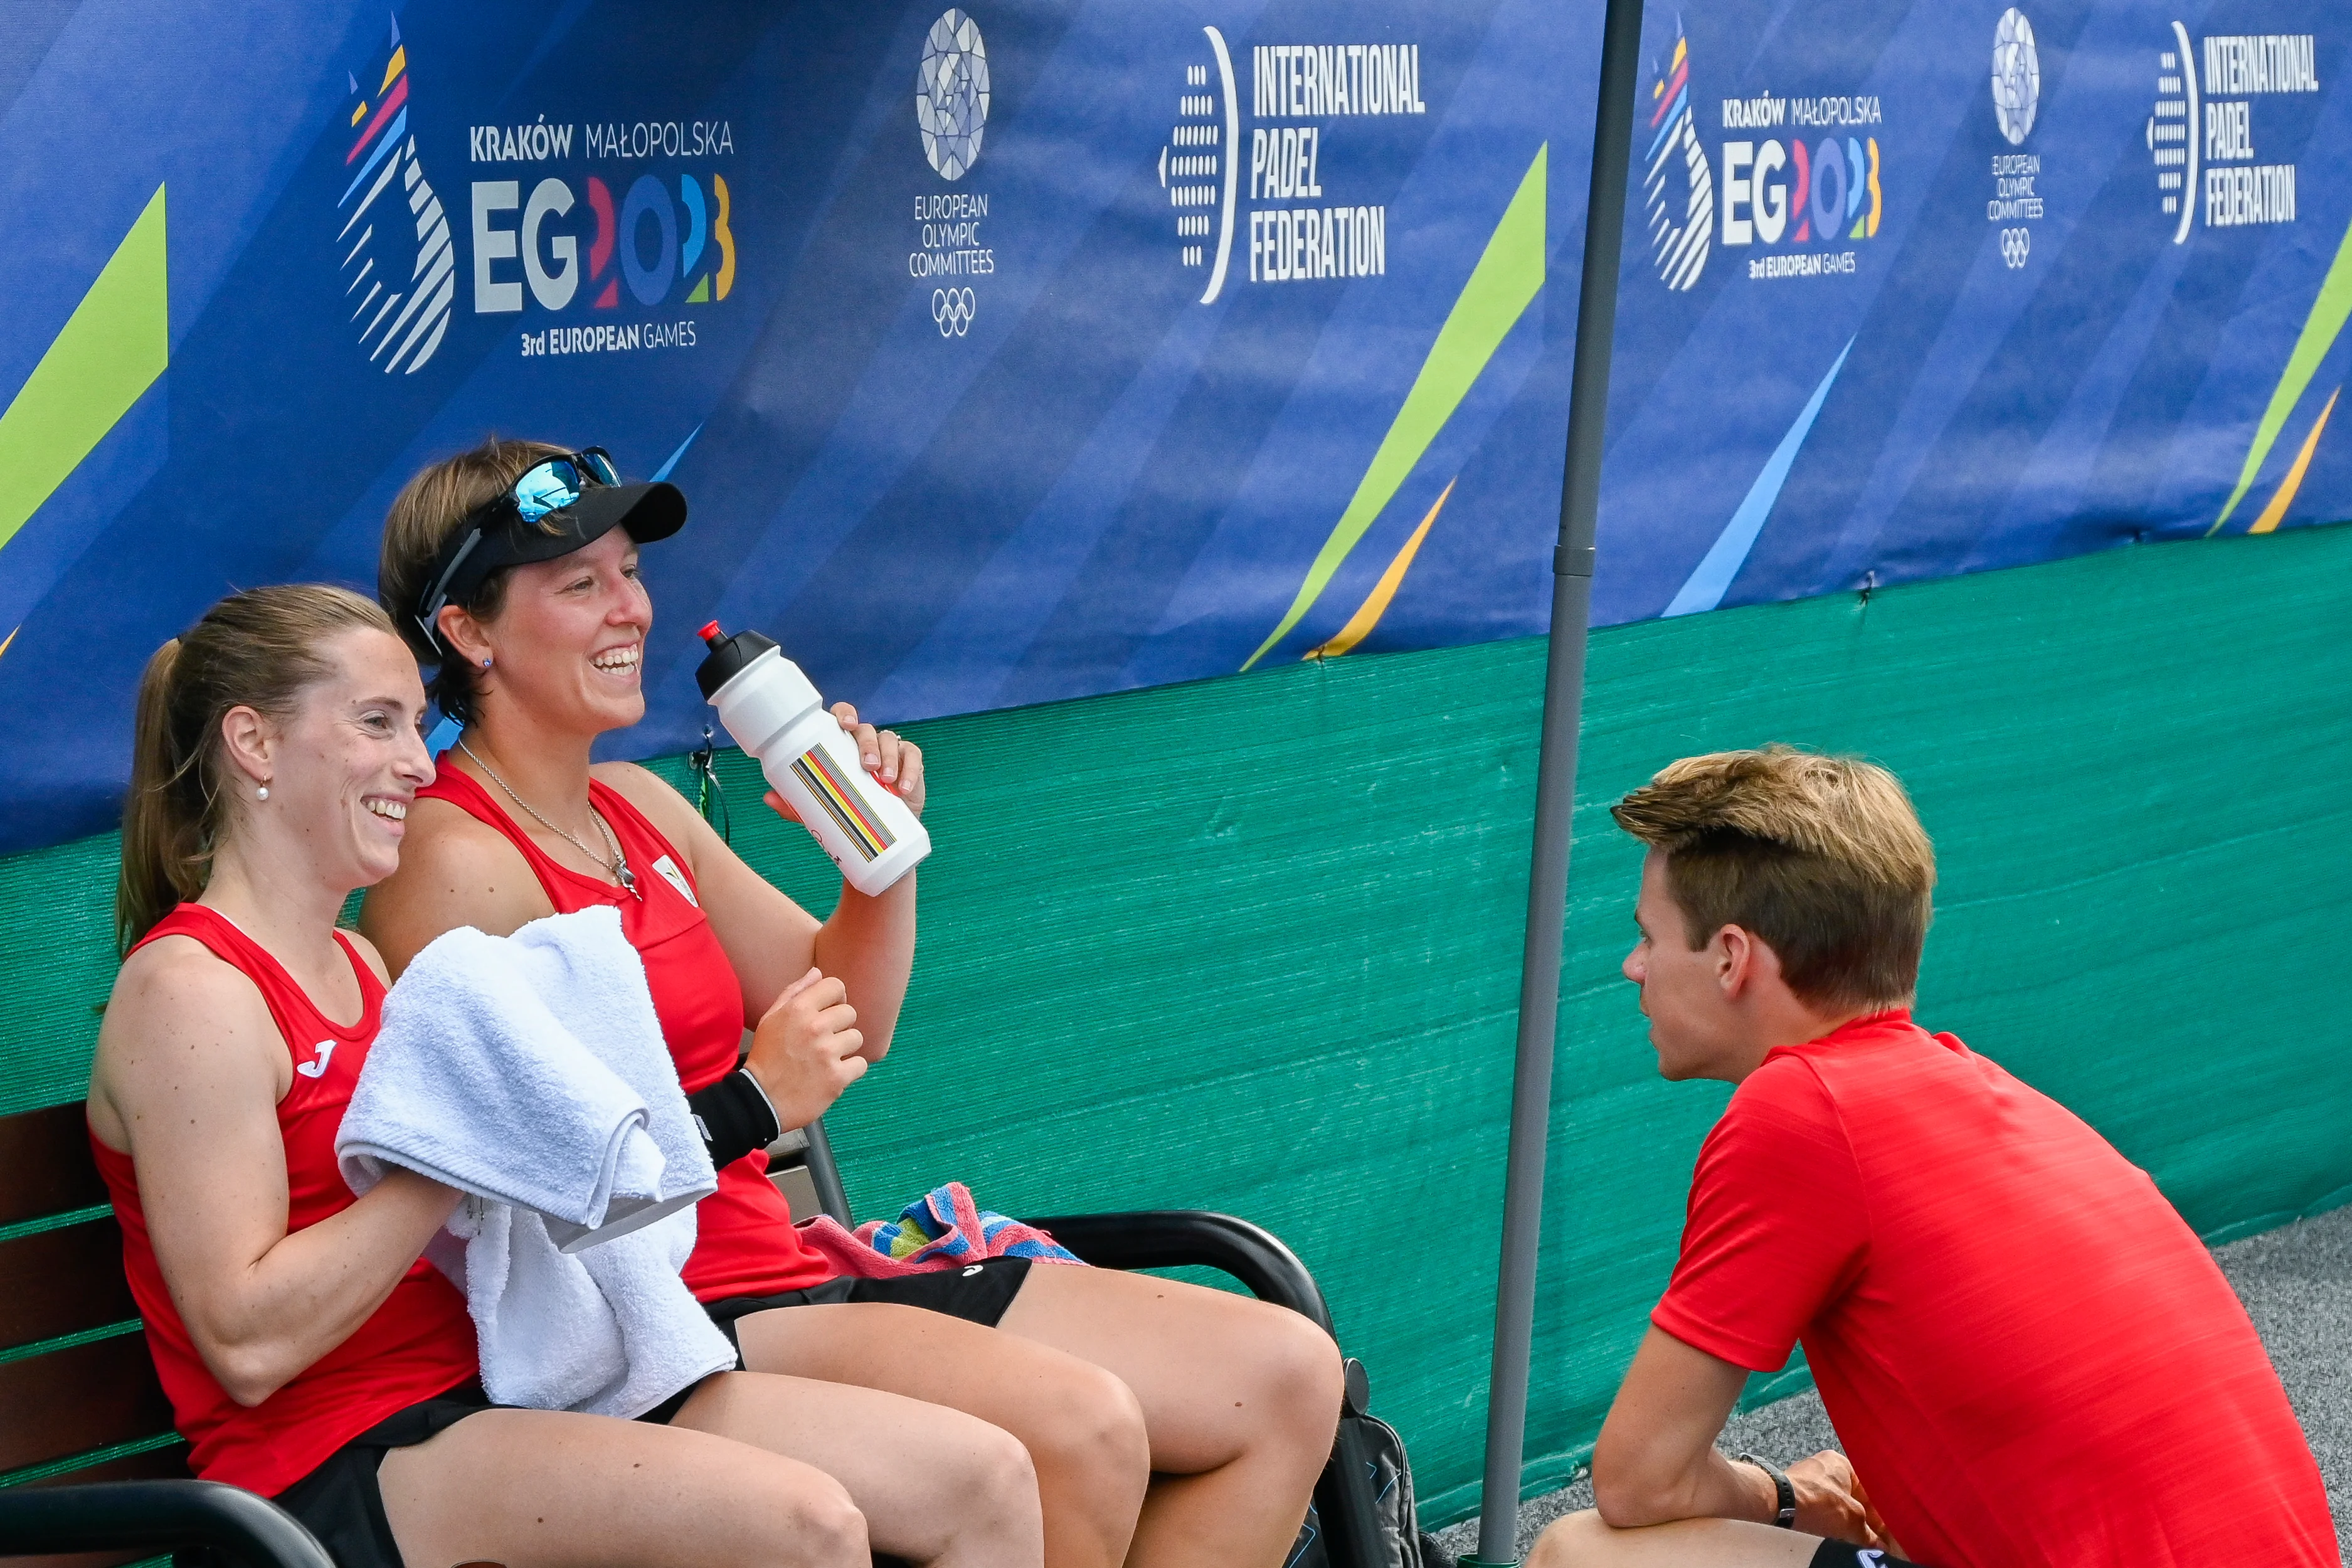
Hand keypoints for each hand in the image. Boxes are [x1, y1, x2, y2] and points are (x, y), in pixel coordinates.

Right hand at [741, 968, 866, 1127]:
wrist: (760, 1101)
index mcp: (798, 1009)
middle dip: (839, 1026)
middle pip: (850, 1013)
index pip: (836, 986)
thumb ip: (794, 992)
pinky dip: (850, 1070)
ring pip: (857, 1038)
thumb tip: (817, 972)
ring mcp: (827, 1052)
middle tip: (823, 1041)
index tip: (829, 1012)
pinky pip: (860, 1064)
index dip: (835, 998)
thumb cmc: (766, 1057)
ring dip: (845, 1049)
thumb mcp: (771, 1019)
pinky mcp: (837, 1077)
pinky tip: (832, 1074)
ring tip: (826, 1059)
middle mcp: (815, 1027)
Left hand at [762, 702, 924, 826]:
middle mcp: (866, 743)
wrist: (881, 834)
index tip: (844, 724)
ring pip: (891, 741)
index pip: (843, 718)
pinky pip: (913, 757)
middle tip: (867, 766)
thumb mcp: (821, 807)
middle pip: (867, 730)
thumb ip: (797, 804)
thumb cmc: (847, 811)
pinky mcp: (911, 764)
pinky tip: (903, 787)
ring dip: (889, 758)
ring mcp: (891, 751)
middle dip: (867, 744)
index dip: (845, 714)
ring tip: (885, 780)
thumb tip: (769, 798)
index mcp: (842, 744)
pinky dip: (910, 770)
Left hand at [1785, 1451, 1882, 1547]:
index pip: (1867, 1488)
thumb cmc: (1818, 1502)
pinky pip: (1817, 1506)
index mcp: (1841, 1462)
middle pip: (1850, 1496)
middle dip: (1859, 1517)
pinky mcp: (1794, 1490)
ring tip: (1851, 1537)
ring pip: (1833, 1502)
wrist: (1780, 1503)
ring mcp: (1807, 1477)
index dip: (1878, 1512)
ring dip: (1842, 1519)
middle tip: (1869, 1536)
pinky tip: (1831, 1532)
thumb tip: (1878, 1544)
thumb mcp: (1852, 1519)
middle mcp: (1823, 1465)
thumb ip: (1868, 1532)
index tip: (1882, 1530)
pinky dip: (1825, 1518)